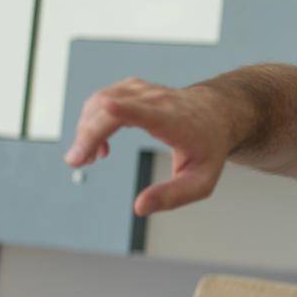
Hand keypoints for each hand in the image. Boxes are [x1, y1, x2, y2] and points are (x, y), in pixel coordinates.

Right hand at [65, 78, 237, 215]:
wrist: (218, 115)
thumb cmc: (209, 148)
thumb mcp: (201, 181)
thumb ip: (172, 196)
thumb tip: (139, 208)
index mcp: (175, 121)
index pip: (147, 110)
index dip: (124, 108)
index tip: (107, 107)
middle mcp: (158, 100)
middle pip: (112, 107)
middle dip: (88, 133)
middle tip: (78, 162)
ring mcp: (144, 91)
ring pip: (101, 101)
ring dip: (86, 129)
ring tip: (88, 159)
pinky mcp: (133, 89)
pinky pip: (102, 99)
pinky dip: (92, 120)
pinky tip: (100, 146)